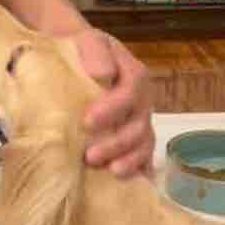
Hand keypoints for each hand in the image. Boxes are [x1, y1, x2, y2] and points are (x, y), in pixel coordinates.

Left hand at [70, 29, 154, 177]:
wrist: (79, 59)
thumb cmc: (82, 52)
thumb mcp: (86, 40)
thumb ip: (94, 52)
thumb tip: (102, 74)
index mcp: (133, 74)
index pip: (130, 92)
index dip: (112, 109)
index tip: (87, 121)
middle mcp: (142, 100)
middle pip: (139, 125)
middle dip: (117, 143)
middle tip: (90, 155)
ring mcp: (140, 121)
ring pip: (144, 144)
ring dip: (129, 160)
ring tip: (110, 172)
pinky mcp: (134, 138)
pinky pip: (144, 156)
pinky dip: (138, 170)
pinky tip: (126, 184)